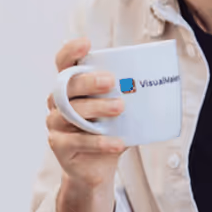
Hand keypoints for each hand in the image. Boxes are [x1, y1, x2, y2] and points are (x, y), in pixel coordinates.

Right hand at [46, 38, 127, 189]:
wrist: (97, 167)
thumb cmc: (108, 130)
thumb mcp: (116, 108)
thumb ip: (124, 93)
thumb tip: (156, 79)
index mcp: (70, 86)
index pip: (63, 63)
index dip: (71, 51)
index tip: (86, 43)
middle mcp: (57, 103)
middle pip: (66, 87)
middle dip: (88, 82)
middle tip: (110, 81)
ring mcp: (55, 125)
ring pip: (72, 113)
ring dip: (97, 108)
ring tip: (119, 108)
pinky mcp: (59, 147)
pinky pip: (78, 142)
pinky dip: (100, 141)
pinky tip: (117, 142)